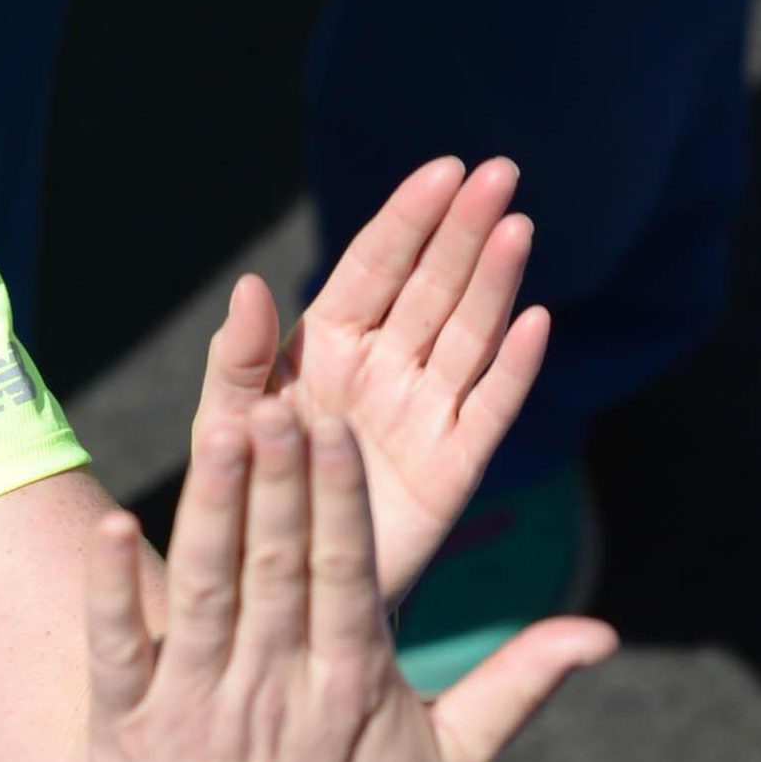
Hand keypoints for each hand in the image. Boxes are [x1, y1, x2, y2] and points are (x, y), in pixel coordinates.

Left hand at [87, 398, 611, 761]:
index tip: (334, 424)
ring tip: (212, 428)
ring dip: (208, 509)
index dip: (336, 495)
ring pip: (202, 591)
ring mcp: (195, 708)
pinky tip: (108, 529)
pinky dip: (112, 592)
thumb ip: (518, 687)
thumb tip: (600, 631)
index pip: (345, 569)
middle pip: (276, 564)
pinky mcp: (130, 733)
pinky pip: (116, 651)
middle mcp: (273, 687)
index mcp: (348, 682)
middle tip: (276, 399)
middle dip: (277, 479)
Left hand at [186, 158, 547, 605]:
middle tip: (500, 174)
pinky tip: (533, 323)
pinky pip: (489, 410)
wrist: (276, 591)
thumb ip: (237, 359)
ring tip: (516, 229)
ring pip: (468, 335)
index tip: (444, 170)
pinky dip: (512, 369)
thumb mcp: (226, 426)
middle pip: (434, 286)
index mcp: (330, 346)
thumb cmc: (247, 496)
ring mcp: (424, 414)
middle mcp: (386, 368)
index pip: (377, 266)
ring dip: (495, 283)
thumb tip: (250, 286)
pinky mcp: (452, 467)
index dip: (410, 218)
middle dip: (465, 230)